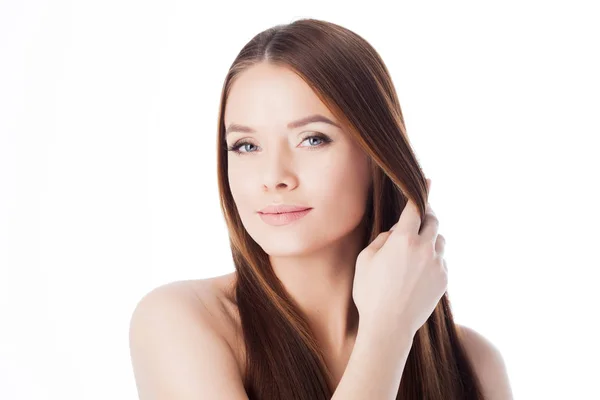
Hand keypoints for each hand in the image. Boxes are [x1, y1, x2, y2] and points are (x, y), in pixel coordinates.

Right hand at [352, 178, 446, 337]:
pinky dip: (432, 260)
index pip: (415, 208)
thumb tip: (394, 234)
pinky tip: (418, 274)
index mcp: (403, 240)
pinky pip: (441, 260)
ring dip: (429, 240)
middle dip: (427, 215)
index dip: (421, 192)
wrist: (389, 327)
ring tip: (414, 254)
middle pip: (433, 220)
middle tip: (419, 218)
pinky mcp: (444, 279)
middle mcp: (424, 248)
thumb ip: (381, 240)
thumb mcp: (364, 260)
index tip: (427, 180)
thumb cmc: (370, 293)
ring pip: (439, 241)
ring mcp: (437, 264)